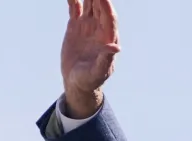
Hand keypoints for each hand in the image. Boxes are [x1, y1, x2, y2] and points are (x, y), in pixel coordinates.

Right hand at [60, 0, 119, 117]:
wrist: (77, 82)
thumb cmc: (91, 80)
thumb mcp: (98, 72)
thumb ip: (106, 60)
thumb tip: (116, 47)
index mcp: (108, 38)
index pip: (109, 17)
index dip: (106, 5)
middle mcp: (99, 29)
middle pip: (100, 7)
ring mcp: (87, 26)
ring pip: (89, 5)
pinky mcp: (75, 26)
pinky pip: (75, 8)